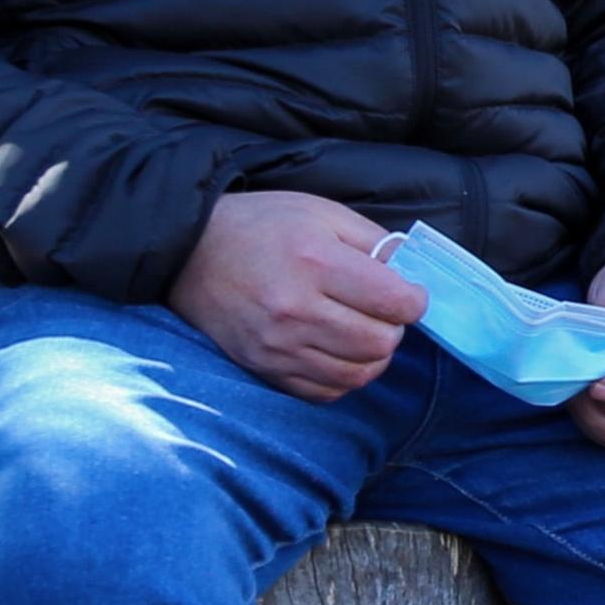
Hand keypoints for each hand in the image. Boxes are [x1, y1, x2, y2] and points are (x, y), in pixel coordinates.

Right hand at [170, 189, 426, 400]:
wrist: (189, 253)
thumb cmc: (261, 226)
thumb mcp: (322, 213)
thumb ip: (374, 242)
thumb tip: (411, 275)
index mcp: (314, 262)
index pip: (394, 302)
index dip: (414, 300)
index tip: (408, 294)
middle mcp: (296, 310)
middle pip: (380, 344)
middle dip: (394, 329)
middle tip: (382, 312)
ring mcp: (278, 346)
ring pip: (358, 374)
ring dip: (372, 356)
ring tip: (360, 330)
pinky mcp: (265, 369)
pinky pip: (326, 391)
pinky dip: (343, 376)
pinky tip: (337, 350)